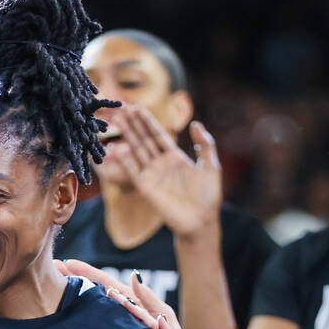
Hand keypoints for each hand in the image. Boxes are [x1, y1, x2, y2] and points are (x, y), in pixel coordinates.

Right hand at [110, 105, 221, 236]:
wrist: (201, 220)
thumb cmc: (208, 196)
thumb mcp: (211, 166)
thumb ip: (205, 145)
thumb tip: (195, 124)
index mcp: (174, 157)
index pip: (158, 135)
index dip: (147, 122)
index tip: (137, 108)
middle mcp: (160, 164)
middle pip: (144, 140)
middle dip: (133, 125)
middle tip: (121, 109)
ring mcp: (152, 175)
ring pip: (136, 151)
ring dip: (126, 136)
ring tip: (117, 121)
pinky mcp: (146, 188)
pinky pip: (134, 171)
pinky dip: (125, 160)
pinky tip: (118, 148)